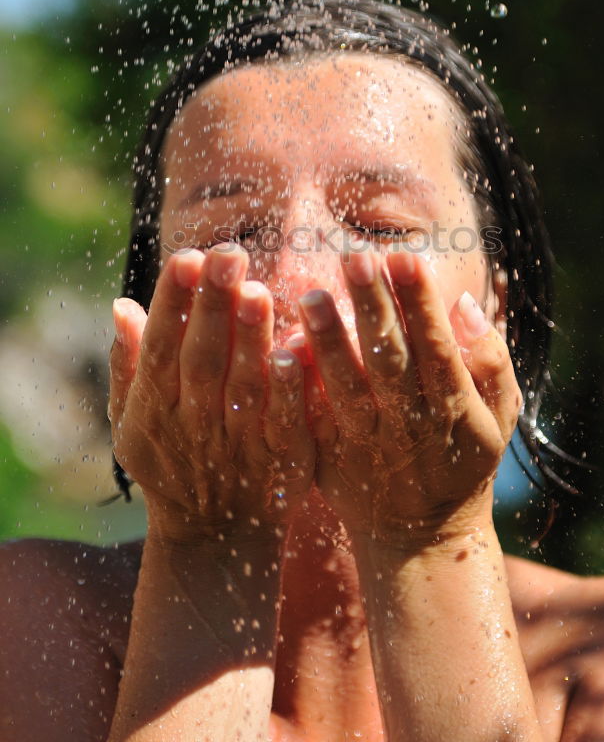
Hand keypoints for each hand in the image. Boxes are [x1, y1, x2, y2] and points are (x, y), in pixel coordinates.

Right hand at [108, 244, 314, 545]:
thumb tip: (120, 304)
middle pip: (202, 358)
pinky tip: (298, 352)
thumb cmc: (173, 461)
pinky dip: (290, 391)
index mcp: (155, 407)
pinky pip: (284, 422)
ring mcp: (237, 443)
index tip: (187, 256)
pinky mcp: (280, 460)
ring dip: (250, 339)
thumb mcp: (134, 420)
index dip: (173, 302)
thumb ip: (130, 362)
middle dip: (213, 306)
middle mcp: (192, 423)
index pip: (162, 345)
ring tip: (259, 290)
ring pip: (243, 386)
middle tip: (228, 255)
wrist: (216, 535)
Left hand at [293, 247, 521, 546]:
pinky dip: (300, 389)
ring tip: (313, 296)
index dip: (420, 302)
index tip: (403, 257)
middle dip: (374, 308)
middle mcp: (411, 423)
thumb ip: (490, 359)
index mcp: (454, 406)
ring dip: (330, 342)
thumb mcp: (498, 415)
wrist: (422, 537)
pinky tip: (282, 352)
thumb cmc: (464, 461)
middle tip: (355, 259)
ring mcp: (368, 442)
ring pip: (347, 387)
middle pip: (390, 359)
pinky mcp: (332, 457)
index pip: (437, 345)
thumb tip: (463, 303)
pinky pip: (314, 419)